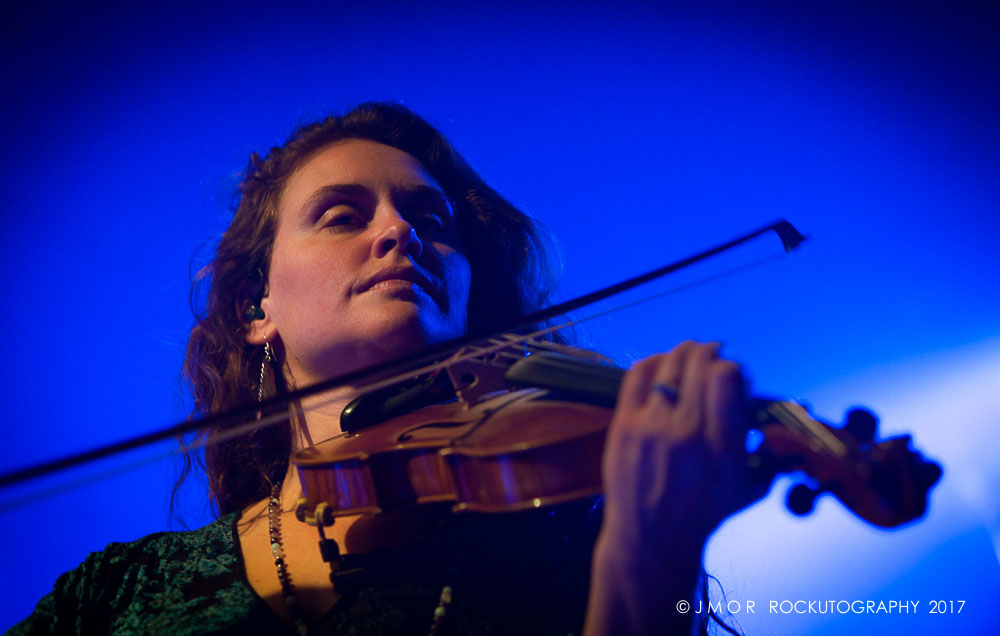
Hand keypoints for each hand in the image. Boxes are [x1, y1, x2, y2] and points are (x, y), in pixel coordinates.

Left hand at [598, 340, 767, 564]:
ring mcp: (651, 427)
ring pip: (669, 363)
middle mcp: (686, 433)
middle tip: (713, 357)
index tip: (734, 375)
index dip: (733, 367)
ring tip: (691, 357)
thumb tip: (761, 402)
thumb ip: (760, 446)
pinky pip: (638, 374)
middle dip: (710, 353)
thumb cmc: (702, 513)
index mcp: (720, 447)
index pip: (727, 376)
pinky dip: (654, 361)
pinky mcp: (624, 426)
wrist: (652, 539)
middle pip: (698, 362)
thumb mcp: (745, 486)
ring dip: (685, 352)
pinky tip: (664, 364)